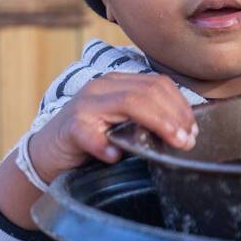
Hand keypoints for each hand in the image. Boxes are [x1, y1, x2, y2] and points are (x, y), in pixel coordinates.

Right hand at [28, 73, 196, 180]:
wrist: (47, 154)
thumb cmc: (90, 141)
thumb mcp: (121, 124)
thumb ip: (144, 121)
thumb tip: (183, 132)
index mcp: (117, 83)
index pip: (158, 83)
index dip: (180, 105)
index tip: (192, 129)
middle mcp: (101, 87)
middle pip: (148, 91)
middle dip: (174, 117)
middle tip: (187, 141)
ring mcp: (84, 105)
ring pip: (130, 102)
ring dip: (157, 125)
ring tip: (170, 146)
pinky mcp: (70, 128)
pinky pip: (91, 134)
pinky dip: (106, 146)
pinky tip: (116, 157)